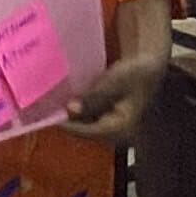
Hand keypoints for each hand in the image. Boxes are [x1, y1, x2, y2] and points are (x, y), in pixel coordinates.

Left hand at [65, 0, 172, 151]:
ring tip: (51, 104)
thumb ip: (95, 96)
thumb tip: (71, 109)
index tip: (50, 115)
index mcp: (122, 129)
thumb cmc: (138, 71)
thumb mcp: (116, 82)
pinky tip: (63, 99)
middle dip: (67, 119)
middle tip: (45, 108)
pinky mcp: (105, 117)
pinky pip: (86, 117)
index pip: (89, 132)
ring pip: (84, 124)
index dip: (68, 124)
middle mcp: (116, 133)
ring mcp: (110, 126)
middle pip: (85, 130)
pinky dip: (75, 109)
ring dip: (70, 114)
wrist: (149, 63)